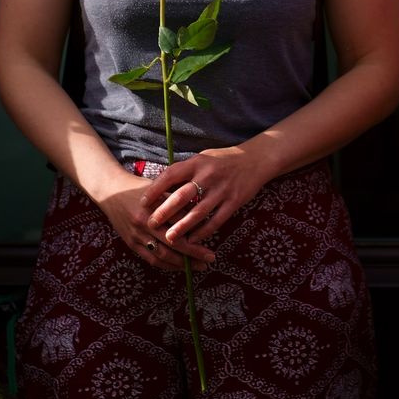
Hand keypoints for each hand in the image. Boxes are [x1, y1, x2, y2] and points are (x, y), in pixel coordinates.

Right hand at [88, 168, 210, 270]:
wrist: (111, 191)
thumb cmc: (140, 187)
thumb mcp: (159, 188)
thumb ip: (177, 201)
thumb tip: (201, 213)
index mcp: (153, 207)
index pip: (179, 223)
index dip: (196, 232)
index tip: (211, 237)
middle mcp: (143, 223)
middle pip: (172, 242)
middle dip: (193, 253)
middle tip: (210, 258)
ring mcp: (136, 235)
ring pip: (161, 255)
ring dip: (181, 263)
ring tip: (198, 266)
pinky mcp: (130, 243)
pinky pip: (150, 258)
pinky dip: (166, 265)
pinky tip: (179, 267)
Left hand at [146, 145, 277, 254]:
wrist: (255, 159)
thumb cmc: (222, 159)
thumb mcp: (202, 158)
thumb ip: (185, 171)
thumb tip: (159, 185)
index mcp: (197, 162)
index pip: (171, 175)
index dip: (156, 189)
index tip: (143, 201)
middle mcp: (209, 175)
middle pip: (182, 196)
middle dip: (165, 211)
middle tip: (151, 224)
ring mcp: (222, 190)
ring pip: (199, 212)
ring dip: (182, 227)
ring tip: (169, 238)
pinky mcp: (234, 201)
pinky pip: (217, 220)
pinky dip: (204, 231)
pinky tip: (193, 239)